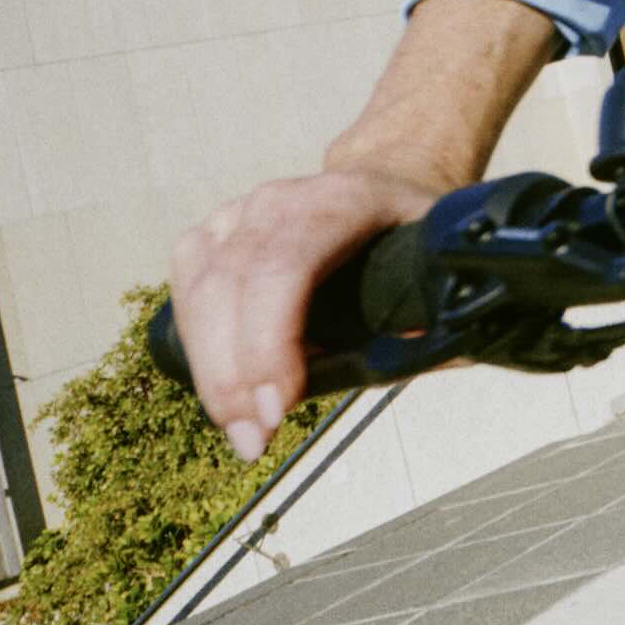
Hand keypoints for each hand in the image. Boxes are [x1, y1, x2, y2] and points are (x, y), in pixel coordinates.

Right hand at [166, 163, 443, 456]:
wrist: (377, 182)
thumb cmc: (408, 233)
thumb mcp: (438, 254)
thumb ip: (437, 300)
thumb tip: (427, 344)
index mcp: (341, 199)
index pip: (283, 266)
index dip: (270, 339)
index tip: (278, 408)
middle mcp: (278, 201)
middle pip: (230, 286)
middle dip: (234, 375)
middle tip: (255, 442)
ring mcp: (236, 214)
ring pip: (200, 293)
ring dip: (212, 373)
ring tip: (241, 433)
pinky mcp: (208, 237)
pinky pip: (187, 296)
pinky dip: (199, 352)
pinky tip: (223, 396)